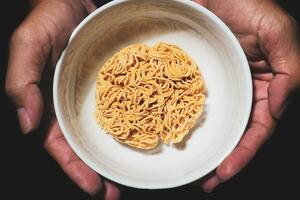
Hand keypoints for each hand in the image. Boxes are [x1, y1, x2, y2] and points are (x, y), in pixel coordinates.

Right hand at [5, 0, 119, 197]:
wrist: (78, 0)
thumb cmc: (51, 18)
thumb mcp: (29, 43)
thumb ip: (21, 81)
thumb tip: (26, 124)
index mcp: (52, 104)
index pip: (60, 145)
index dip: (75, 169)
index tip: (93, 188)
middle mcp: (75, 106)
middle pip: (86, 147)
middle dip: (99, 173)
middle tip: (116, 192)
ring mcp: (97, 98)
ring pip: (106, 135)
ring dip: (117, 157)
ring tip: (134, 178)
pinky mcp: (117, 85)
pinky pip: (126, 109)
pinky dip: (134, 127)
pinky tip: (146, 138)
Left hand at [195, 0, 299, 191]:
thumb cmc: (250, 5)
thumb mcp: (278, 33)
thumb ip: (289, 71)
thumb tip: (277, 108)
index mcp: (265, 87)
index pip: (258, 129)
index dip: (243, 153)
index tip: (224, 173)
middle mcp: (242, 91)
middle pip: (235, 133)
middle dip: (222, 160)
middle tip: (204, 182)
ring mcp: (220, 87)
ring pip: (215, 124)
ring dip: (204, 148)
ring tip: (190, 170)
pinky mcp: (199, 79)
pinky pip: (192, 104)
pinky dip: (187, 122)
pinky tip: (176, 134)